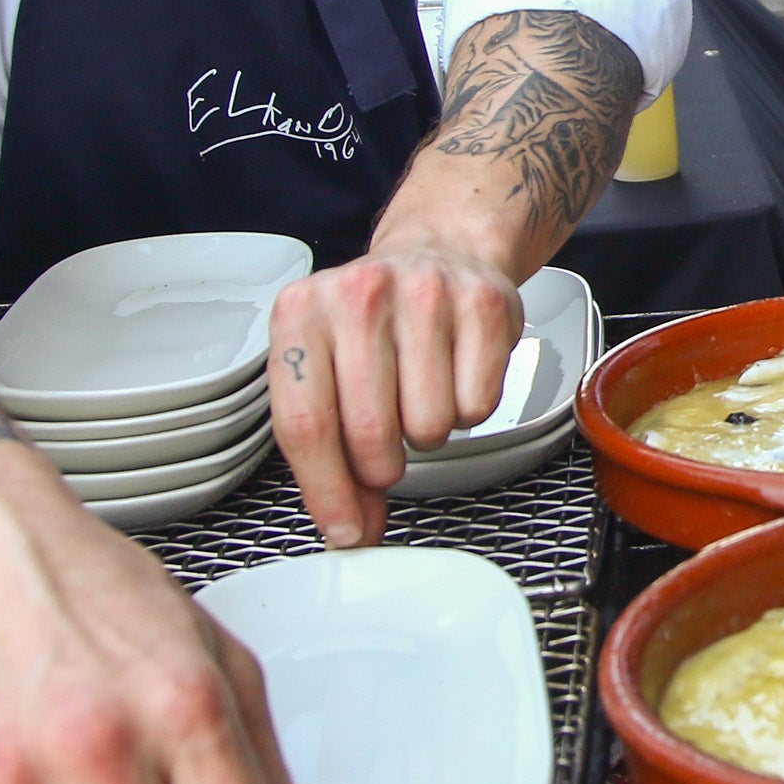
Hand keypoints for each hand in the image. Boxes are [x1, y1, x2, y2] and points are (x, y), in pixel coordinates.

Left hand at [267, 228, 522, 548]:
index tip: (345, 532)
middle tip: (387, 450)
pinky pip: (477, 406)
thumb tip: (351, 531)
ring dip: (427, 432)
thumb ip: (330, 454)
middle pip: (369, 434)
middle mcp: (358, 294)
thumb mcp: (329, 372)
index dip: (327, 492)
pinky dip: (468, 409)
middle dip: (382, 467)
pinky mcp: (482, 303)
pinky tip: (454, 374)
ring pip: (428, 425)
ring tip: (420, 394)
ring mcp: (424, 293)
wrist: (442, 251)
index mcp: (300, 313)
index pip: (305, 424)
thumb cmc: (376, 324)